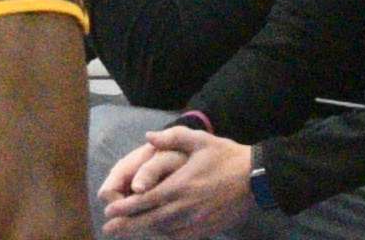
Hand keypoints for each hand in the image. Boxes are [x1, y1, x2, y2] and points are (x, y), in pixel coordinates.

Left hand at [99, 125, 257, 238]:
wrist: (255, 178)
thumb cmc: (225, 156)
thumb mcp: (198, 140)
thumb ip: (171, 137)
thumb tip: (148, 136)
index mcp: (179, 186)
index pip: (145, 200)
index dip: (125, 206)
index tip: (109, 210)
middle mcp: (184, 207)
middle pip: (150, 220)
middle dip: (127, 225)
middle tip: (108, 229)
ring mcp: (196, 221)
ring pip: (164, 230)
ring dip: (144, 231)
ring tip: (127, 231)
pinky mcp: (206, 229)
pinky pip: (181, 236)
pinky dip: (167, 236)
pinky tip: (159, 233)